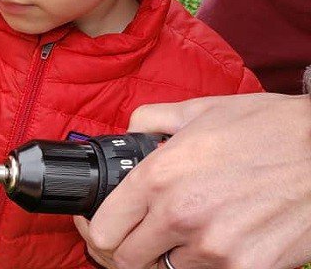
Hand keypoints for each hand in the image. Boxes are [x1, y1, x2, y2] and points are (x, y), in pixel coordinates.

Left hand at [82, 93, 310, 268]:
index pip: (103, 229)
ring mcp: (216, 249)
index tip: (101, 225)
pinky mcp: (248, 268)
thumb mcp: (199, 110)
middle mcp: (181, 216)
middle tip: (139, 234)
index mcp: (160, 176)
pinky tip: (217, 239)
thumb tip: (127, 132)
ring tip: (186, 231)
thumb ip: (149, 120)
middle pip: (125, 261)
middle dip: (128, 248)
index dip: (96, 229)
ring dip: (169, 256)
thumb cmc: (266, 127)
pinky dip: (205, 265)